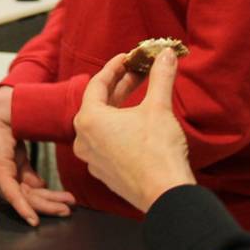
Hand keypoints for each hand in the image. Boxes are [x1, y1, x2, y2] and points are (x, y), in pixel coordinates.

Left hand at [0, 87, 74, 226]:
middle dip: (50, 205)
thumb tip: (41, 185)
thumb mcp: (20, 156)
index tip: (61, 206)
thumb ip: (28, 173)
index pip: (28, 193)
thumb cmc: (5, 130)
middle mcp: (2, 179)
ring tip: (65, 208)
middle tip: (68, 210)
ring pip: (25, 198)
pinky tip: (33, 219)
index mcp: (7, 175)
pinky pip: (12, 194)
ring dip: (46, 205)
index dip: (45, 201)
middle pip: (29, 198)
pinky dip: (23, 208)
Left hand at [73, 50, 194, 212]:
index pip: (97, 84)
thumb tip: (166, 55)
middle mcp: (84, 139)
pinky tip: (136, 124)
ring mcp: (92, 159)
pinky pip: (106, 143)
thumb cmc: (157, 152)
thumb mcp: (159, 108)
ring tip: (138, 95)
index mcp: (89, 120)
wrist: (164, 194)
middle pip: (99, 104)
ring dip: (119, 108)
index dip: (114, 67)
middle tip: (137, 73)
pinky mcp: (104, 173)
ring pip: (102, 124)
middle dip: (120, 86)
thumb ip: (160, 77)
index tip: (127, 58)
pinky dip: (119, 129)